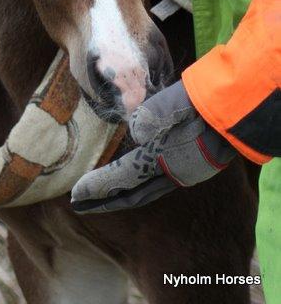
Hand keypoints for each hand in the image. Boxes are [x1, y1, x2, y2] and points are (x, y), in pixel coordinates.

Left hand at [71, 80, 235, 213]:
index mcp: (160, 160)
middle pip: (130, 193)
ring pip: (144, 189)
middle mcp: (169, 172)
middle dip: (103, 200)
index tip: (75, 194)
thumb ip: (148, 118)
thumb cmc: (198, 103)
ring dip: (121, 194)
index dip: (97, 188)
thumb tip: (135, 132)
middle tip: (80, 204)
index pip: (120, 178)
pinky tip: (130, 179)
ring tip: (100, 196)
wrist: (231, 110)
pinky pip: (157, 181)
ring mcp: (180, 172)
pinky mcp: (188, 167)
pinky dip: (139, 184)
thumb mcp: (170, 104)